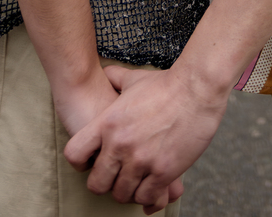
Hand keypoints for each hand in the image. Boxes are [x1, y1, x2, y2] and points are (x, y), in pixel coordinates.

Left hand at [64, 61, 228, 211]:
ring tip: (134, 183)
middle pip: (97, 184)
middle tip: (116, 177)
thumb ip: (115, 78)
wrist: (196, 88)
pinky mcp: (163, 171)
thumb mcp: (134, 79)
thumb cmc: (166, 83)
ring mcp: (141, 160)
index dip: (80, 163)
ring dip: (128, 191)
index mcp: (108, 123)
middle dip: (105, 184)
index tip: (91, 162)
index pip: (74, 154)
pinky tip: (150, 189)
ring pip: (122, 194)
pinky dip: (147, 197)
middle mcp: (120, 144)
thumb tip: (105, 72)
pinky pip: (146, 198)